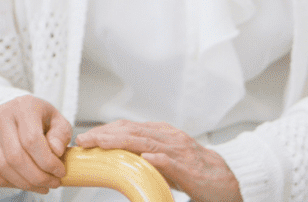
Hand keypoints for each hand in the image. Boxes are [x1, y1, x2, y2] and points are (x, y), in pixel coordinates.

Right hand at [0, 95, 73, 193]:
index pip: (32, 140)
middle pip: (16, 157)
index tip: (60, 172)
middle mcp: (0, 114)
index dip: (47, 162)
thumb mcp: (57, 121)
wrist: (15, 112)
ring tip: (41, 186)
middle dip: (37, 177)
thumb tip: (55, 150)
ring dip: (24, 183)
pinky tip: (23, 183)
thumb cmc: (39, 118)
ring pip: (2, 167)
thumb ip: (61, 134)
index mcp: (23, 106)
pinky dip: (8, 182)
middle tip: (52, 184)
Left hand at [76, 120, 240, 201]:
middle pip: (132, 131)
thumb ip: (143, 151)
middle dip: (106, 134)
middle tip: (85, 139)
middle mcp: (168, 137)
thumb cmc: (191, 169)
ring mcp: (179, 151)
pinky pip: (172, 161)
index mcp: (161, 132)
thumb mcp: (164, 156)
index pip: (128, 127)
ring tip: (101, 143)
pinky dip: (158, 158)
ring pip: (146, 142)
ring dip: (121, 141)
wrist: (222, 180)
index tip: (87, 137)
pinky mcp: (189, 168)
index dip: (105, 130)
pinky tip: (146, 158)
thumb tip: (115, 154)